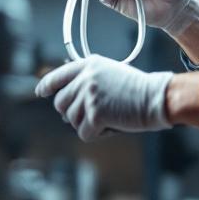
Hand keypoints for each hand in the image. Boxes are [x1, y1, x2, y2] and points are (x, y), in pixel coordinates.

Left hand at [34, 55, 173, 140]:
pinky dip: (98, 134)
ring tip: (112, 116)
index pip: (58, 75)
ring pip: (72, 121)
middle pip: (61, 103)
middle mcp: (85, 77)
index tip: (41, 92)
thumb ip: (89, 81)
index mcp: (89, 64)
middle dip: (72, 113)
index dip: (47, 85)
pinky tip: (114, 125)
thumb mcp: (111, 74)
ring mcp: (88, 95)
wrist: (157, 97)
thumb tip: (68, 104)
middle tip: (93, 116)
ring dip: (90, 124)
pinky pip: (84, 133)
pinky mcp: (94, 114)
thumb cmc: (139, 89)